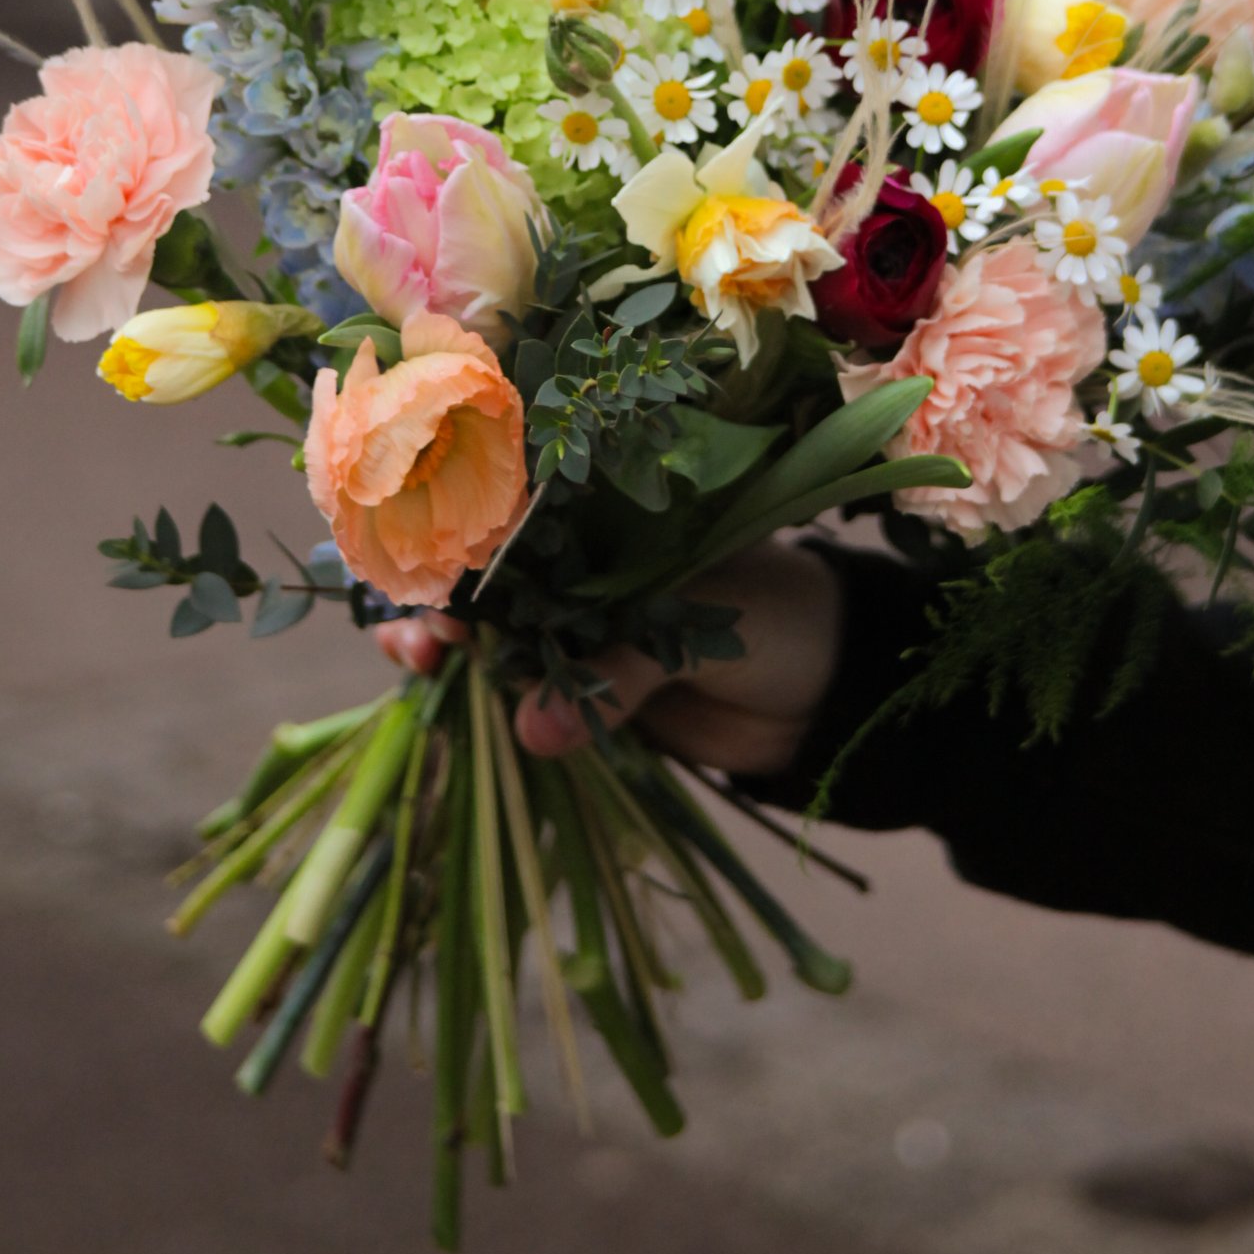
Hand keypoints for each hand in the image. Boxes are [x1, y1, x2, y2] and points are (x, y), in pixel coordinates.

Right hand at [373, 542, 841, 778]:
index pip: (526, 523)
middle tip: (417, 637)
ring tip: (420, 665)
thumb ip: (623, 677)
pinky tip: (446, 710)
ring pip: (497, 644)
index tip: (436, 578)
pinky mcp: (593, 698)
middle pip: (494, 585)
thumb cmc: (785, 619)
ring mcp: (584, 636)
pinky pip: (528, 702)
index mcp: (618, 524)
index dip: (472, 546)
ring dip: (449, 655)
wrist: (836, 692)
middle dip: (444, 605)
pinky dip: (486, 708)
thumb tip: (532, 730)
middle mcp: (588, 574)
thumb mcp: (708, 628)